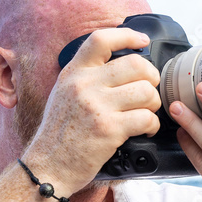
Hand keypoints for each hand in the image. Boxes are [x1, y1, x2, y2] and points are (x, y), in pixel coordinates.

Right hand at [22, 27, 160, 194]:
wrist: (48, 166)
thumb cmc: (60, 134)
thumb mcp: (64, 94)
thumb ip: (87, 77)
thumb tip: (121, 67)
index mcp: (74, 72)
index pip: (101, 39)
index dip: (127, 36)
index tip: (142, 41)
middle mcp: (84, 85)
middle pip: (136, 65)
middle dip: (151, 78)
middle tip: (149, 91)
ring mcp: (97, 106)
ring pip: (146, 92)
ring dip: (153, 104)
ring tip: (146, 113)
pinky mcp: (109, 129)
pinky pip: (146, 118)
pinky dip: (152, 125)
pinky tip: (145, 129)